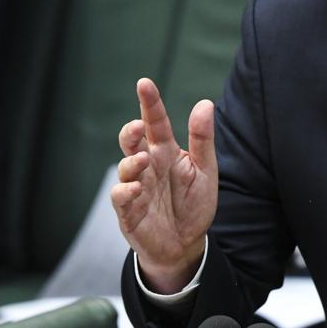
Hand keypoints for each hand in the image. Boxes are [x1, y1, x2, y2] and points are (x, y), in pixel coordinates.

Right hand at [111, 78, 218, 292]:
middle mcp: (148, 166)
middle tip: (139, 126)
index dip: (150, 103)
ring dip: (131, 161)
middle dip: (131, 131)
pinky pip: (121, 197)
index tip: (145, 83)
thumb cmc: (193, 204)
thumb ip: (203, 139)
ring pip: (125, 167)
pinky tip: (135, 187)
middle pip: (132, 141)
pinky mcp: (129, 211)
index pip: (156, 123)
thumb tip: (205, 103)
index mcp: (166, 152)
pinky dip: (125, 190)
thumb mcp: (205, 170)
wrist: (186, 244)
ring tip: (143, 159)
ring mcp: (136, 187)